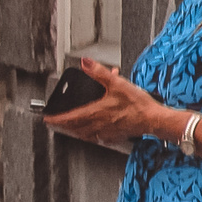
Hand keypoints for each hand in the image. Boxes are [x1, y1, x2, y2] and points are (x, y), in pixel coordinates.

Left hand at [45, 57, 169, 151]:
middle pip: (74, 128)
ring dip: (75, 130)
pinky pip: (97, 138)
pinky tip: (94, 131)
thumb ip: (99, 73)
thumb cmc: (138, 105)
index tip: (47, 119)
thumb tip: (85, 63)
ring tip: (71, 126)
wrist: (154, 119)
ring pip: (84, 134)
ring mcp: (106, 133)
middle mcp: (98, 125)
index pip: (69, 118)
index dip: (56, 119)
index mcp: (95, 112)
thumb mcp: (117, 84)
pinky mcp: (115, 136)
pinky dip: (91, 134)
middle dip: (63, 125)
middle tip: (56, 122)